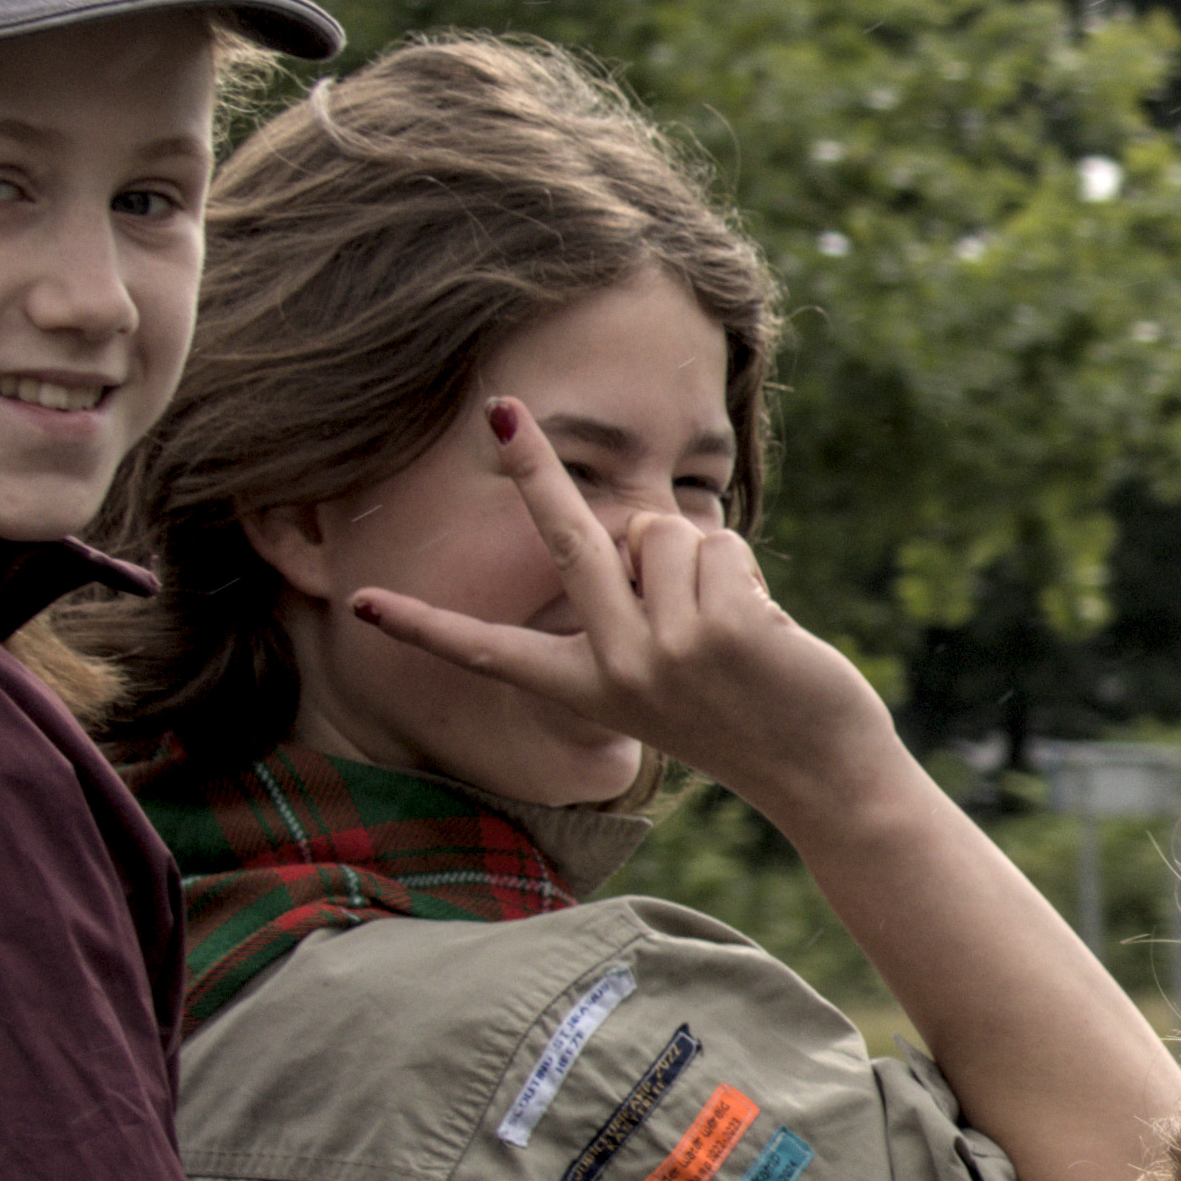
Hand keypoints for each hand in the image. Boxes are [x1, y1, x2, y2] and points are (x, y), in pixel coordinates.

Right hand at [352, 408, 907, 829]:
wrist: (821, 774)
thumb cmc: (747, 710)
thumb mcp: (668, 666)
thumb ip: (639, 602)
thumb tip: (634, 525)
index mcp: (585, 687)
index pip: (488, 653)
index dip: (422, 626)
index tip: (358, 606)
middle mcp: (612, 669)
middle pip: (567, 538)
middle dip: (528, 466)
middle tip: (500, 405)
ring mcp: (665, 649)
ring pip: (663, 530)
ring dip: (704, 554)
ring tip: (731, 622)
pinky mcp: (721, 629)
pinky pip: (716, 543)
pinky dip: (743, 568)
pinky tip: (767, 630)